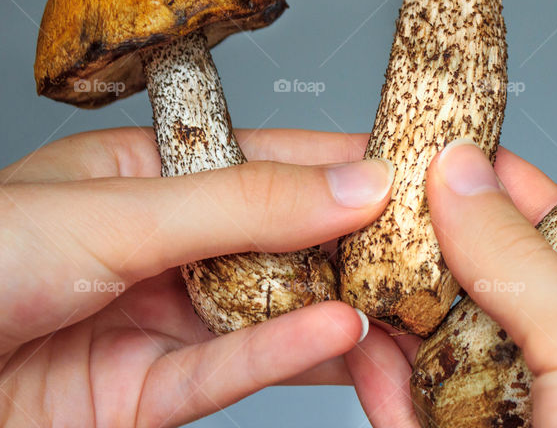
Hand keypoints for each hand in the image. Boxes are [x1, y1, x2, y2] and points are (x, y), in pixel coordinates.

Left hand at [0, 128, 391, 426]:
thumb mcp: (118, 210)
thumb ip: (245, 203)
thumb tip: (356, 185)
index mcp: (155, 174)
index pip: (275, 162)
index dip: (350, 167)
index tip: (421, 175)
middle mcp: (169, 244)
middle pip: (289, 246)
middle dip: (362, 255)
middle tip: (437, 260)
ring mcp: (164, 320)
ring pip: (275, 316)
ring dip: (342, 318)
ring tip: (407, 316)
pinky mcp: (151, 395)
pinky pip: (231, 372)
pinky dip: (287, 355)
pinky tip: (341, 338)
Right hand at [352, 140, 556, 426]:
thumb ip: (528, 265)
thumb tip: (464, 175)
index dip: (522, 191)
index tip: (461, 149)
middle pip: (505, 289)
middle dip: (447, 241)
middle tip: (391, 189)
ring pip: (448, 348)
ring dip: (402, 300)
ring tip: (359, 244)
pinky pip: (410, 412)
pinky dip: (379, 373)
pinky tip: (358, 332)